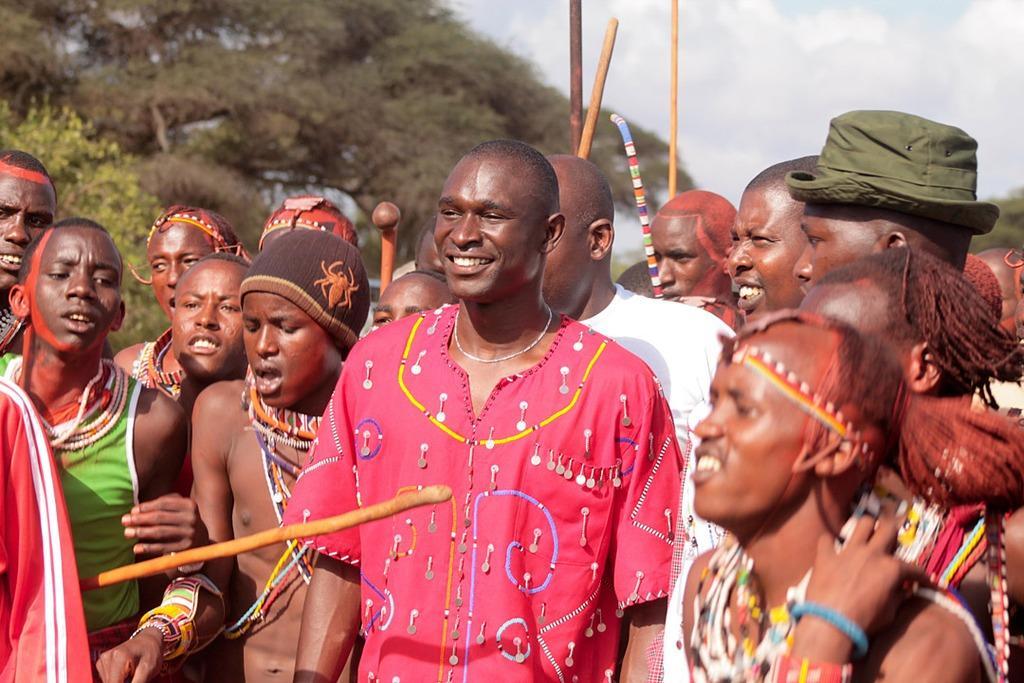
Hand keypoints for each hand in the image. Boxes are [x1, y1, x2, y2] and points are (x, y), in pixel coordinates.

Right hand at [95, 627, 162, 682]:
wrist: (148, 640)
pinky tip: (126, 675)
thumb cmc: (151, 654)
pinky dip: (116, 680)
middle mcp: (107, 658)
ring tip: (132, 676)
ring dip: (120, 682)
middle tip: (135, 678)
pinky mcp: (101, 663)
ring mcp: (102, 660)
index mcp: (119, 658)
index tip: (135, 681)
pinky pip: (107, 680)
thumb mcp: (148, 670)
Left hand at [122, 493, 207, 555]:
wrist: (202, 539)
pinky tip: (136, 548)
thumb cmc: (182, 520)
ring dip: (141, 532)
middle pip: (160, 517)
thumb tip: (136, 510)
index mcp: (189, 505)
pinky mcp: (185, 548)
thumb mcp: (180, 508)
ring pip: (160, 532)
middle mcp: (191, 518)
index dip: (146, 506)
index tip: (132, 510)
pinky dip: (148, 548)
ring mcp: (189, 533)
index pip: (164, 503)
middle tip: (124, 521)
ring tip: (127, 533)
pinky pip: (163, 547)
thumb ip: (163, 504)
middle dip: (140, 519)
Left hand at [804, 510, 925, 635]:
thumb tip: (903, 591)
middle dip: (893, 531)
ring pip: (861, 524)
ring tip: (866, 535)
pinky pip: (826, 539)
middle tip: (892, 539)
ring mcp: (847, 551)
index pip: (913, 568)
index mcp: (891, 568)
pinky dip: (830, 543)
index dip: (922, 575)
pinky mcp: (826, 555)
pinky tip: (832, 549)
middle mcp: (871, 553)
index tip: (926, 580)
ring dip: (866, 528)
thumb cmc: (865, 621)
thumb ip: (897, 597)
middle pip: (887, 528)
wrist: (831, 621)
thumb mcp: (890, 613)